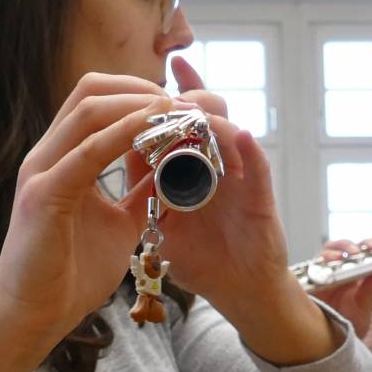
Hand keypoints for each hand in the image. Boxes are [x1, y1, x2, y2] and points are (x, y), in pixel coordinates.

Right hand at [0, 76, 170, 371]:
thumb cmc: (70, 274)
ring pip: (89, 111)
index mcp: (60, 159)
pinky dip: (123, 135)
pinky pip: (88, 152)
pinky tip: (153, 132)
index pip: (96, 101)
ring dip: (138, 106)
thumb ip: (138, 196)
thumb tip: (169, 174)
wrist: (37, 315)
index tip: (179, 106)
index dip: (138, 94)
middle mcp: (46, 156)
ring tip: (176, 111)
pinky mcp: (43, 195)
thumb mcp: (118, 225)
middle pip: (91, 91)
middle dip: (141, 89)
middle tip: (183, 103)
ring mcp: (41, 171)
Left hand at [152, 57, 335, 363]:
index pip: (172, 123)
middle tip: (168, 90)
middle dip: (185, 98)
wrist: (239, 293)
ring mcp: (240, 178)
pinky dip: (250, 151)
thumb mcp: (161, 222)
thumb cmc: (200, 259)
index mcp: (189, 168)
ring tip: (193, 104)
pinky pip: (260, 168)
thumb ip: (142, 188)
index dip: (156, 99)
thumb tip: (110, 160)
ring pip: (230, 130)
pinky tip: (240, 136)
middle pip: (203, 114)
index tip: (135, 79)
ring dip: (212, 117)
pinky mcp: (262, 198)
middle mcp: (216, 164)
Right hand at [307, 238, 371, 341]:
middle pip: (336, 248)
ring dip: (330, 255)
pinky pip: (306, 273)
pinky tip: (321, 273)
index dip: (366, 245)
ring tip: (338, 259)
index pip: (357, 251)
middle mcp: (333, 272)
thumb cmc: (347, 325)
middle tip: (356, 253)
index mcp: (350, 274)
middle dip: (346, 246)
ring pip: (321, 257)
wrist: (330, 347)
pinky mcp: (304, 286)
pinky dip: (313, 269)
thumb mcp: (363, 307)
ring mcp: (317, 278)